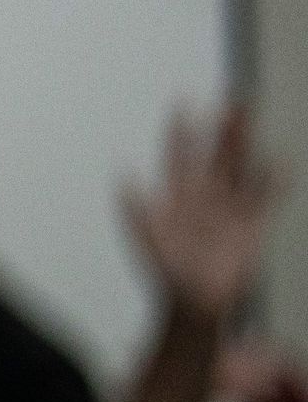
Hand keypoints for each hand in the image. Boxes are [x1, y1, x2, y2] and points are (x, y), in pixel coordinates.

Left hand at [123, 105, 280, 329]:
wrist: (194, 299)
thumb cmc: (166, 271)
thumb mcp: (146, 238)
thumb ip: (135, 207)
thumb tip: (123, 172)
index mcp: (176, 195)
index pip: (179, 156)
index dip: (180, 131)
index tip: (182, 103)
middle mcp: (204, 195)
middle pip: (216, 154)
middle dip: (223, 129)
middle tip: (232, 101)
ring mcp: (229, 206)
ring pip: (240, 166)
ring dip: (245, 143)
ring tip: (251, 119)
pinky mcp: (252, 221)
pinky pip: (264, 196)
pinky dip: (272, 179)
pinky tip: (278, 162)